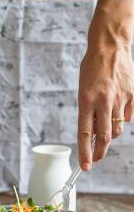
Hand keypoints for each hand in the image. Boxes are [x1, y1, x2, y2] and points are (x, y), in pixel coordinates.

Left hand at [78, 2, 133, 169]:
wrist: (110, 45)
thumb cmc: (93, 66)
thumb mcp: (83, 87)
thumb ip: (88, 109)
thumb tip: (92, 131)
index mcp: (86, 98)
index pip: (84, 132)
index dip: (85, 152)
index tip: (85, 166)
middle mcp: (103, 100)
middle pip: (103, 137)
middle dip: (99, 152)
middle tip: (95, 159)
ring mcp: (119, 98)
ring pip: (116, 129)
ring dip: (110, 134)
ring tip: (104, 124)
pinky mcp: (132, 95)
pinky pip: (127, 117)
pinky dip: (121, 119)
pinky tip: (116, 109)